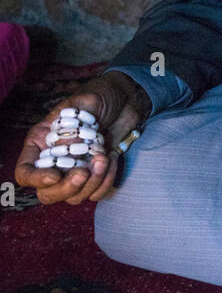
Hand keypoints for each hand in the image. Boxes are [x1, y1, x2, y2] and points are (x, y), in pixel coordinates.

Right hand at [14, 72, 149, 205]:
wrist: (126, 100)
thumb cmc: (101, 95)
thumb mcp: (86, 100)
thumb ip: (75, 122)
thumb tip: (65, 148)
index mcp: (41, 142)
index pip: (25, 172)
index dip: (36, 179)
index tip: (55, 175)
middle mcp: (54, 161)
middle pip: (47, 193)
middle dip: (65, 188)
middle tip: (83, 172)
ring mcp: (74, 171)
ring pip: (73, 197)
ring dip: (91, 183)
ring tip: (104, 157)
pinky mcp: (95, 177)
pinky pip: (96, 194)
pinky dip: (105, 182)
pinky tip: (112, 159)